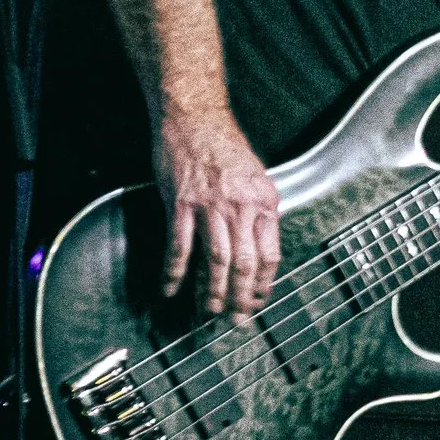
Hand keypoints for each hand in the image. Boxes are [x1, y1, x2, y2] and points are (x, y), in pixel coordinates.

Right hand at [155, 108, 282, 318]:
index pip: (270, 254)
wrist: (194, 118)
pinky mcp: (180, 204)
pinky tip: (170, 288)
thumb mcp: (255, 176)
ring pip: (215, 261)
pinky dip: (174, 272)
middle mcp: (241, 206)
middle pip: (244, 264)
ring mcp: (210, 206)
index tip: (258, 301)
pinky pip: (179, 247)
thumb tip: (260, 241)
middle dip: (240, 298)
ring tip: (208, 312)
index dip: (264, 284)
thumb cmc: (223, 145)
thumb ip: (258, 209)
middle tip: (236, 321)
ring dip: (211, 292)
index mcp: (264, 201)